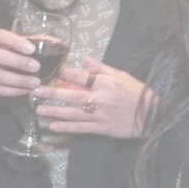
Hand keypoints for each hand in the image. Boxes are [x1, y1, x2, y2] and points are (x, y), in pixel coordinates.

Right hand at [0, 29, 41, 98]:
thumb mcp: (4, 41)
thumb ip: (19, 42)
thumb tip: (42, 42)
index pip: (0, 36)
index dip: (16, 42)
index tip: (32, 49)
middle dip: (18, 62)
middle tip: (36, 67)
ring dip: (18, 80)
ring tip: (34, 82)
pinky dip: (13, 91)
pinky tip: (25, 90)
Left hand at [33, 58, 151, 138]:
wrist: (153, 116)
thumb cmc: (137, 93)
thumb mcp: (122, 76)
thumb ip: (102, 68)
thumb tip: (84, 59)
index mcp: (106, 83)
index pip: (81, 76)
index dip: (64, 73)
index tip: (49, 70)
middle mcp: (101, 99)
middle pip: (73, 95)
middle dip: (53, 93)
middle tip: (35, 90)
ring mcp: (100, 115)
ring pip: (74, 114)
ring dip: (55, 111)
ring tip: (38, 109)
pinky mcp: (102, 128)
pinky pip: (81, 128)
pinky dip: (66, 128)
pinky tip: (52, 126)